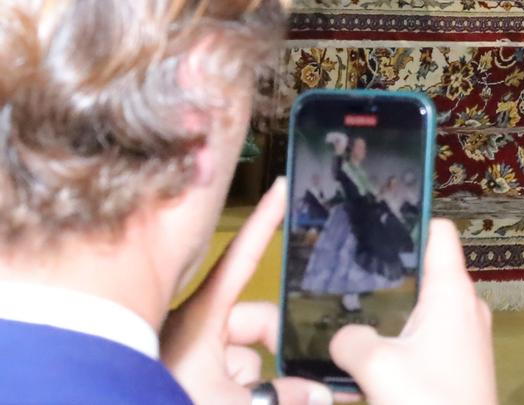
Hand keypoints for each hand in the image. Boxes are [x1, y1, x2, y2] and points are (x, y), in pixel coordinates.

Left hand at [160, 178, 332, 404]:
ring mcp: (191, 354)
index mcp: (202, 317)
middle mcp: (196, 328)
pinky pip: (230, 374)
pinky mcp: (188, 376)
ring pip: (245, 354)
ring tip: (248, 400)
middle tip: (293, 380)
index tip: (281, 187)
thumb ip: (282, 395)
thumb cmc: (159, 400)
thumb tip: (318, 393)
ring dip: (256, 381)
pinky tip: (238, 402)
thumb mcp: (230, 402)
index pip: (242, 258)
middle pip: (257, 319)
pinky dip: (242, 391)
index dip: (264, 221)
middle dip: (274, 347)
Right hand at [329, 221, 496, 404]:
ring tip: (348, 314)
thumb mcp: (375, 368)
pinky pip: (428, 338)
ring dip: (391, 313)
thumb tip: (343, 336)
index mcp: (452, 291)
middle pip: (425, 272)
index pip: (438, 232)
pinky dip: (401, 340)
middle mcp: (465, 305)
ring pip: (423, 309)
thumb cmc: (429, 400)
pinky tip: (371, 355)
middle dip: (388, 273)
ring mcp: (467, 335)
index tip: (374, 220)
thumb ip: (350, 340)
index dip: (410, 220)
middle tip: (345, 274)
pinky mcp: (462, 363)